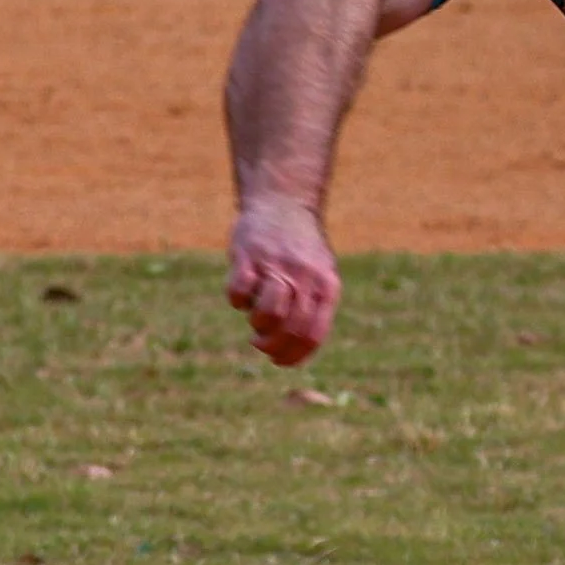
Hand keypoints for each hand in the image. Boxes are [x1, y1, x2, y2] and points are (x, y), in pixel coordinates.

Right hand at [226, 198, 341, 365]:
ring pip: (268, 314)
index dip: (293, 356)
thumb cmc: (301, 250)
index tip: (278, 361)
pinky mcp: (249, 255)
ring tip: (255, 318)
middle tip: (261, 344)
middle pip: (291, 329)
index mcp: (326, 286)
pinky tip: (242, 294)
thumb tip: (296, 352)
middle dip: (272, 346)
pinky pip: (239, 291)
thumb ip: (313, 310)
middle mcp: (305, 277)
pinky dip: (237, 300)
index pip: (313, 335)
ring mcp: (277, 266)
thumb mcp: (320, 276)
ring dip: (257, 325)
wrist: (283, 203)